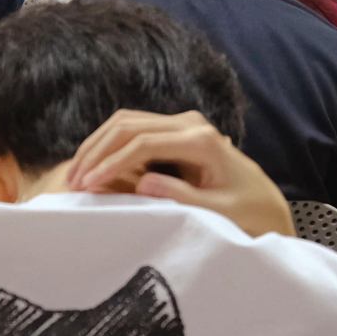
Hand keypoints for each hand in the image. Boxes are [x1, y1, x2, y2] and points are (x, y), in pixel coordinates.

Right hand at [63, 110, 292, 238]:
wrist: (263, 200)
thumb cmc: (247, 212)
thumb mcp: (220, 212)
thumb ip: (184, 199)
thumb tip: (144, 184)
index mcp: (202, 141)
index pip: (144, 142)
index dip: (112, 163)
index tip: (89, 186)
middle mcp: (191, 124)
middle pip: (129, 125)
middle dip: (96, 151)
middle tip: (73, 182)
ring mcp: (182, 123)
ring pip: (126, 122)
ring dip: (98, 146)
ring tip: (76, 176)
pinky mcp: (174, 130)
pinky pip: (133, 129)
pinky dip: (109, 145)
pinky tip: (93, 168)